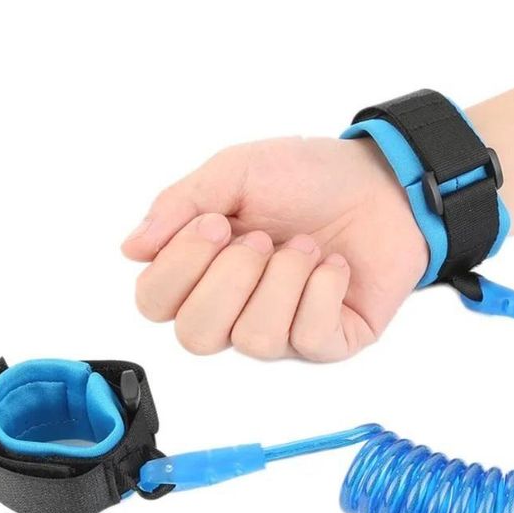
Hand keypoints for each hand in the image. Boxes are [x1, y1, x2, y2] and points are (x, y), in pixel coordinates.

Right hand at [121, 136, 427, 360]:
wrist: (381, 183)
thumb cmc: (308, 177)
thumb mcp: (237, 172)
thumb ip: (181, 204)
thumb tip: (132, 248)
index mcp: (202, 269)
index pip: (154, 302)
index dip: (180, 267)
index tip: (216, 222)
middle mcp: (235, 308)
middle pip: (196, 337)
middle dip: (230, 279)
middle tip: (261, 238)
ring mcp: (282, 329)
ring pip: (255, 340)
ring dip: (284, 280)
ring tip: (306, 246)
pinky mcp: (327, 341)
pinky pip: (309, 338)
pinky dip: (322, 292)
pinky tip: (333, 266)